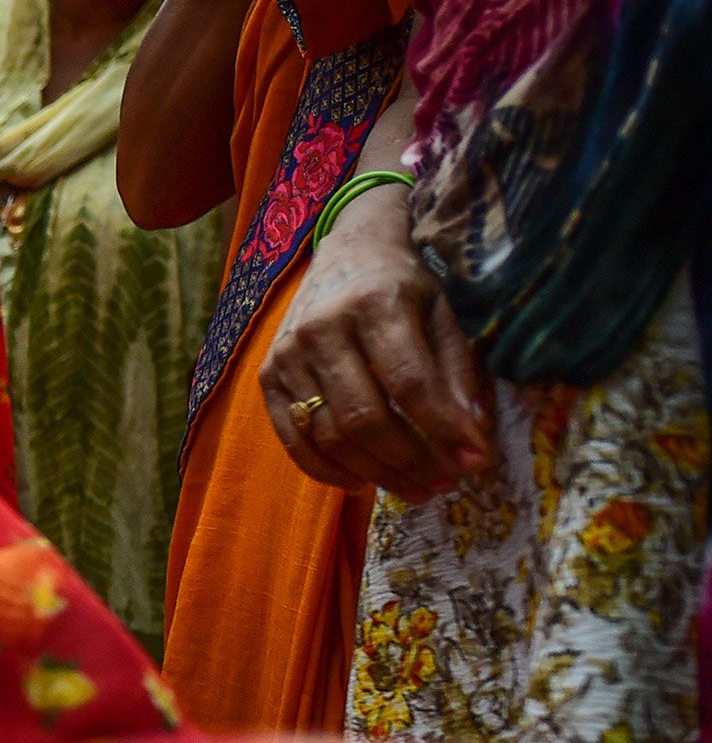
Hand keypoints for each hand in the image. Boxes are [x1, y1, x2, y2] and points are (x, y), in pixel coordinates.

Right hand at [261, 182, 488, 498]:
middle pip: (364, 417)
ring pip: (328, 436)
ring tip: (413, 489)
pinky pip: (294, 439)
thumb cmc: (404, 287)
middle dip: (409, 461)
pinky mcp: (268, 377)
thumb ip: (457, 372)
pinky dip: (327, 471)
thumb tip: (470, 438)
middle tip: (442, 486)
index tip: (474, 463)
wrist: (347, 253)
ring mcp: (287, 355)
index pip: (409, 381)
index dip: (443, 429)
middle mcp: (322, 328)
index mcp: (375, 303)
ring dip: (375, 473)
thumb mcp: (443, 314)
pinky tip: (362, 483)